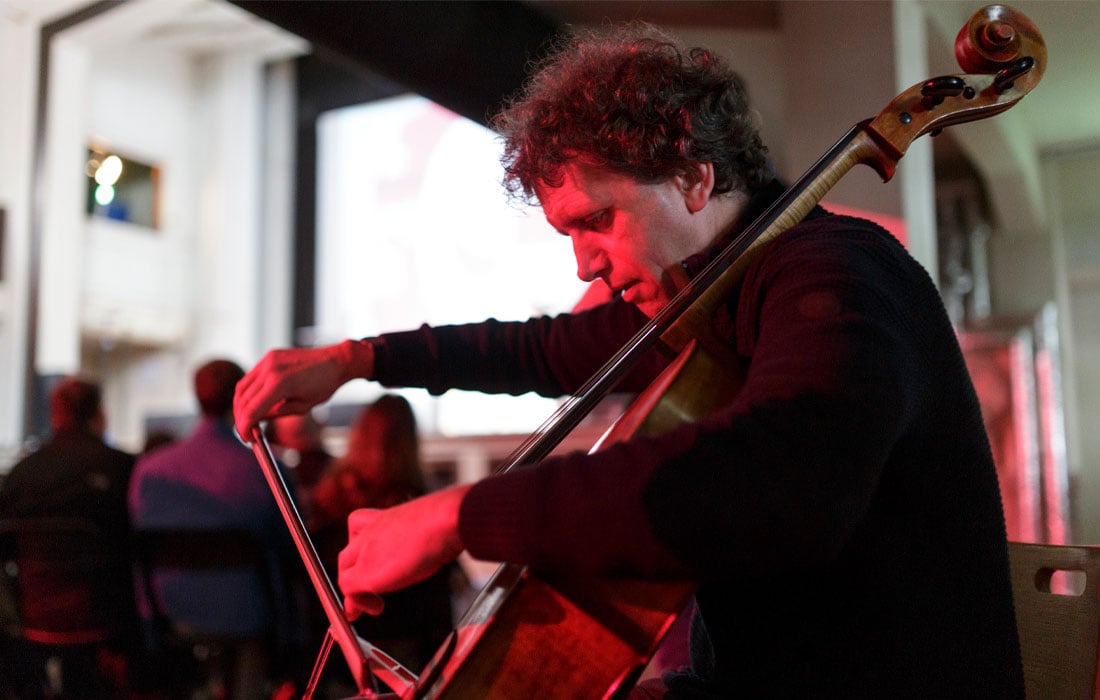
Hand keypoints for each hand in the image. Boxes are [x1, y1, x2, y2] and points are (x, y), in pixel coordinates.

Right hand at [233, 340, 372, 439]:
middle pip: (242, 399)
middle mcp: (269, 369)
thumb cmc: (324, 386)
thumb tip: (255, 421)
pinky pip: (251, 377)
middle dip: (240, 418)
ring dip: (241, 405)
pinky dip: (248, 392)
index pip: (251, 410)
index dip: (244, 427)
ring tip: (248, 419)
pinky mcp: (269, 356)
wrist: (337, 361)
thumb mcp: (301, 407)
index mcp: (279, 384)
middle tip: (246, 432)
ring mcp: (268, 360)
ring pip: (242, 387)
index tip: (246, 439)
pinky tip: (255, 402)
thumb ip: (275, 414)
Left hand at [338, 484, 470, 618]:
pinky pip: (347, 589)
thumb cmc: (447, 522)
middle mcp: (370, 530)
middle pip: (348, 555)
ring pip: (343, 572)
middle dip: (353, 576)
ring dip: (355, 594)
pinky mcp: (364, 572)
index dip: (361, 552)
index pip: (360, 529)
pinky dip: (357, 602)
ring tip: (374, 607)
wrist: (444, 521)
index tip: (373, 567)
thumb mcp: (434, 527)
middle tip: (366, 596)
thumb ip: (428, 536)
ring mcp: (364, 550)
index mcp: (387, 517)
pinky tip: (376, 608)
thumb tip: (447, 543)